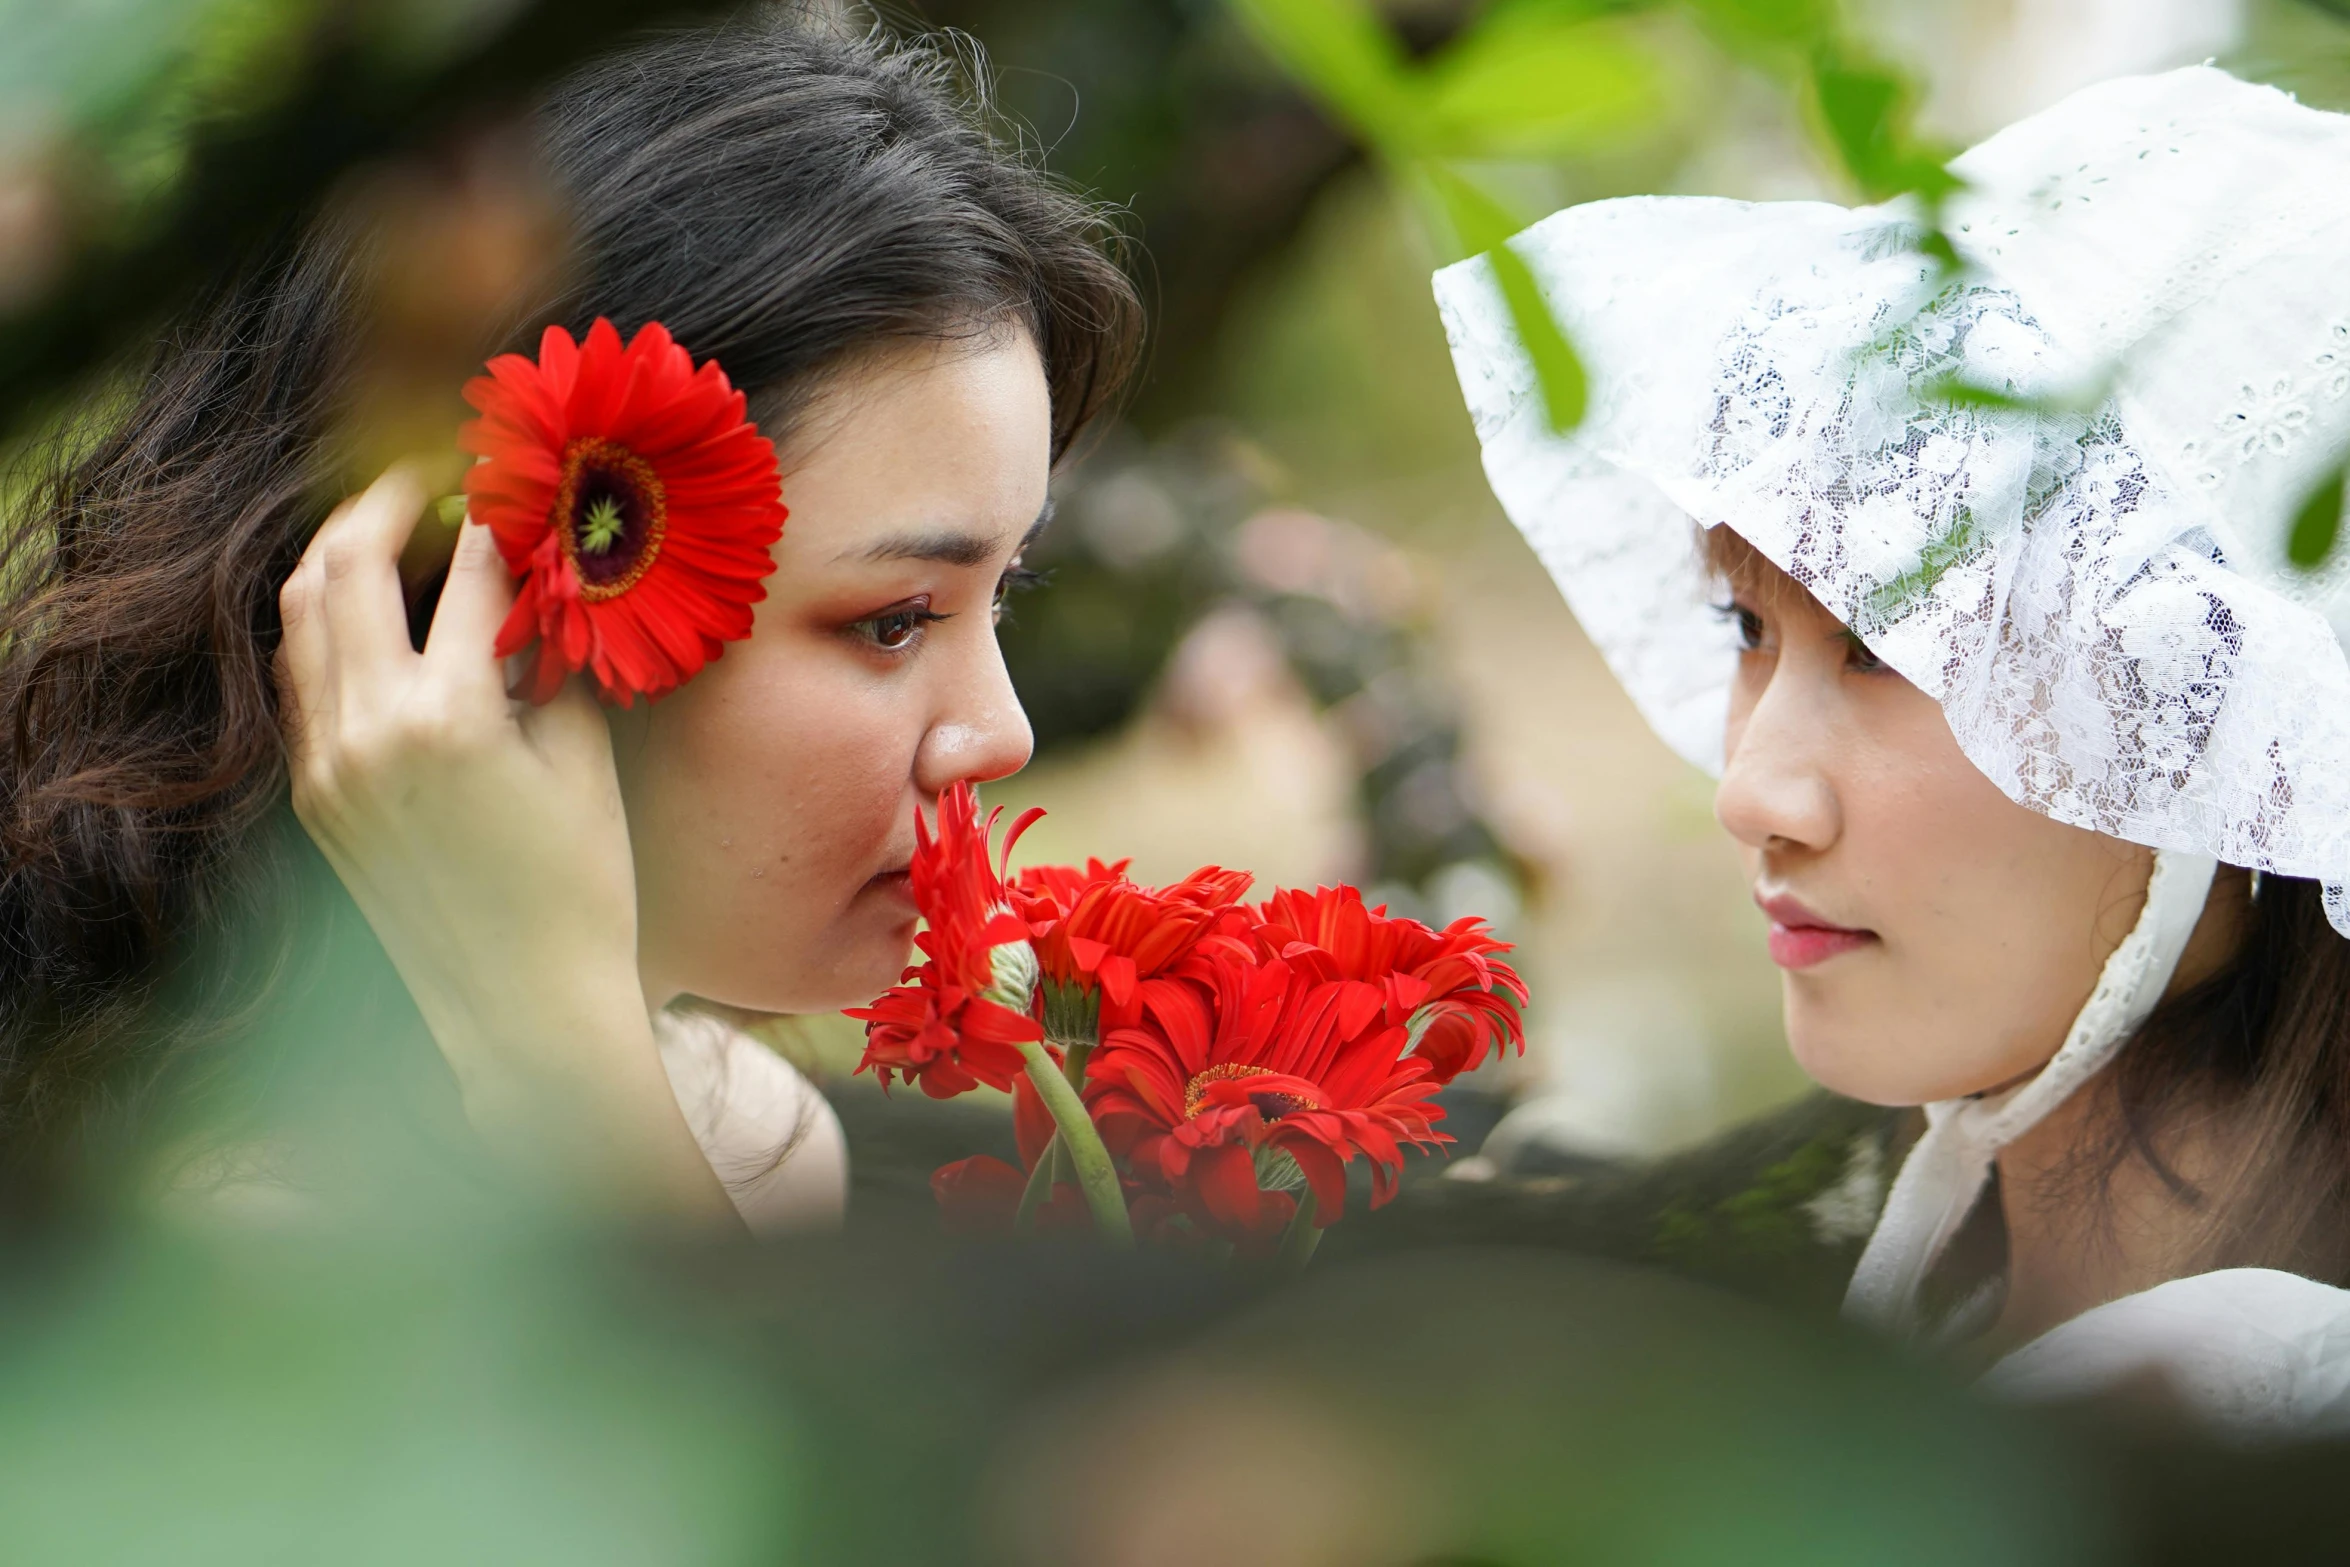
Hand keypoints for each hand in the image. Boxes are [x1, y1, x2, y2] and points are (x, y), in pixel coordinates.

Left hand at [277, 464, 733, 1222]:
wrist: (522, 1009)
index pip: (468, 571)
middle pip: (347, 561)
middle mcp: (369, 731)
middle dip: (389, 498)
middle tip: (435, 470)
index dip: (500, 510)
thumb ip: (558, 663)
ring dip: (344, 553)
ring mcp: (329, 764)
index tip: (519, 474)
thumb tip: (551, 585)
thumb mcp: (586, 763)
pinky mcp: (317, 795)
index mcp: (449, 720)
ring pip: (303, 611)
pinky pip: (304, 674)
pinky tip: (380, 612)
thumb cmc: (581, 893)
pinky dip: (333, 622)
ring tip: (394, 523)